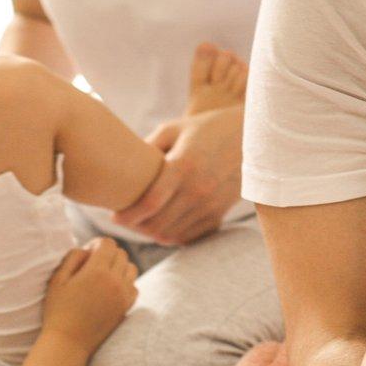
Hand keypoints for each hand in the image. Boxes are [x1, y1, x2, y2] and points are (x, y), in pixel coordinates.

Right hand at [39, 238, 138, 347]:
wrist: (69, 343)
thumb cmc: (58, 310)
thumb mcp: (57, 279)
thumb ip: (73, 257)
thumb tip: (89, 249)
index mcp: (96, 272)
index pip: (108, 244)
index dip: (97, 244)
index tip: (87, 253)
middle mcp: (115, 281)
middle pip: (121, 254)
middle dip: (108, 254)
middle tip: (93, 265)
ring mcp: (123, 295)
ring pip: (131, 268)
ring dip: (119, 267)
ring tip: (103, 276)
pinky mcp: (126, 308)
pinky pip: (134, 286)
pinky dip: (125, 283)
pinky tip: (110, 290)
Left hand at [110, 106, 241, 244]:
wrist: (252, 137)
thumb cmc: (206, 129)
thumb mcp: (173, 129)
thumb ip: (147, 149)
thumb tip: (121, 168)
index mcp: (184, 165)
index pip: (150, 202)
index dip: (128, 215)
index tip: (114, 216)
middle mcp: (199, 188)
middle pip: (158, 224)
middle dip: (136, 227)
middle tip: (124, 221)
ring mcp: (212, 204)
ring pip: (173, 234)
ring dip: (152, 233)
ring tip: (140, 223)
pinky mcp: (220, 213)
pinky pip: (190, 236)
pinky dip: (173, 235)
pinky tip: (163, 225)